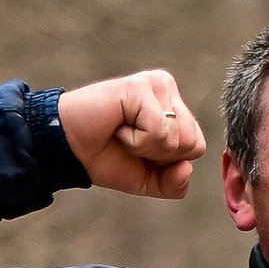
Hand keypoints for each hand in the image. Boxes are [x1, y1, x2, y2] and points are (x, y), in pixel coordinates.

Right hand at [56, 69, 206, 198]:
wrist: (71, 150)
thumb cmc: (107, 158)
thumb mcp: (148, 180)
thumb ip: (174, 183)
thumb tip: (186, 168)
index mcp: (174, 106)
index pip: (197, 146)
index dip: (168, 162)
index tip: (139, 150)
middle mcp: (167, 89)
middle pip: (192, 143)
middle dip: (158, 155)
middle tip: (129, 140)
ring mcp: (155, 84)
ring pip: (177, 137)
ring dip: (144, 147)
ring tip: (122, 130)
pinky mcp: (140, 86)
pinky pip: (158, 130)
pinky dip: (135, 140)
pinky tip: (117, 125)